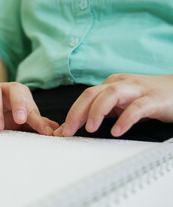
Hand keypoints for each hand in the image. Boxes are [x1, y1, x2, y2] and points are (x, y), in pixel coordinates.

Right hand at [0, 82, 58, 134]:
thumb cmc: (9, 111)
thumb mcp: (23, 116)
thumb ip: (37, 122)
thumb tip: (55, 131)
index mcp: (19, 91)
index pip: (26, 98)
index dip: (28, 108)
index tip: (27, 120)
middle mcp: (5, 88)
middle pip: (12, 89)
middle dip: (16, 104)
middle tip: (19, 121)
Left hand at [58, 74, 172, 136]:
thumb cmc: (147, 98)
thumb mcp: (121, 104)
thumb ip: (102, 112)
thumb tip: (76, 125)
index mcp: (110, 84)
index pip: (85, 96)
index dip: (71, 113)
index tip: (62, 131)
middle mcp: (120, 84)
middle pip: (92, 93)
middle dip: (76, 112)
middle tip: (68, 131)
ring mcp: (137, 90)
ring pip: (111, 94)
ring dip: (97, 111)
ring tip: (90, 128)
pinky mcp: (153, 99)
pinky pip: (137, 107)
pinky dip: (125, 119)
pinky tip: (117, 131)